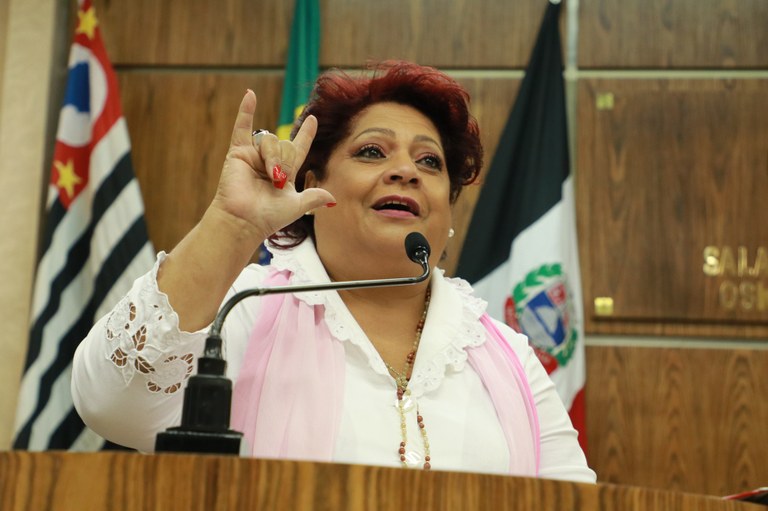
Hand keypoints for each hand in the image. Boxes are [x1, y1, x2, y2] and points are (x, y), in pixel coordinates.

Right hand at [210, 90, 334, 241]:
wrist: (244, 220)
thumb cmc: (269, 217)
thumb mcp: (297, 206)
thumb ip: (314, 198)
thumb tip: (333, 199)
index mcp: (285, 173)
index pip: (298, 148)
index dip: (305, 135)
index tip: (312, 120)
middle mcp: (270, 162)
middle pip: (286, 145)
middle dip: (286, 162)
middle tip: (278, 180)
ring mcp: (254, 156)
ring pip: (271, 141)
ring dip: (273, 157)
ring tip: (269, 175)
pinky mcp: (238, 153)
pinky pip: (242, 128)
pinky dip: (246, 111)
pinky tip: (250, 95)